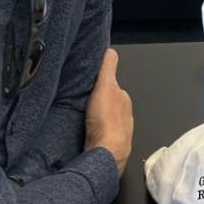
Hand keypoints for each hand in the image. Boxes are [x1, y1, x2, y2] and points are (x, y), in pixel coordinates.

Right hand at [84, 48, 133, 175]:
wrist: (107, 152)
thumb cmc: (107, 120)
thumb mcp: (106, 86)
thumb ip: (108, 68)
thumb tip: (110, 51)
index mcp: (124, 100)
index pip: (112, 87)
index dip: (101, 84)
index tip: (89, 83)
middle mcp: (124, 115)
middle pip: (108, 104)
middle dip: (97, 102)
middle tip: (80, 100)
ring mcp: (117, 131)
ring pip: (104, 119)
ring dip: (94, 117)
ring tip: (80, 115)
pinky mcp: (108, 144)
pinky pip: (99, 132)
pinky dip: (93, 129)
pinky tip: (83, 130)